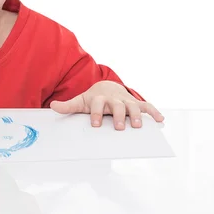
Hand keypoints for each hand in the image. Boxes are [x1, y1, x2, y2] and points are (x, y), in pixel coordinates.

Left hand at [49, 80, 163, 129]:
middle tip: (119, 127)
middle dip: (118, 116)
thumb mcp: (80, 101)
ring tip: (138, 126)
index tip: (95, 124)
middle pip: (117, 106)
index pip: (97, 105)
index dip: (96, 113)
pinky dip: (153, 111)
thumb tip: (52, 106)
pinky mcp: (135, 102)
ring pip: (132, 106)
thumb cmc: (93, 98)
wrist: (106, 86)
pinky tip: (160, 119)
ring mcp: (125, 100)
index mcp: (99, 98)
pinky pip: (146, 106)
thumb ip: (68, 105)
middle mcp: (113, 98)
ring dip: (136, 115)